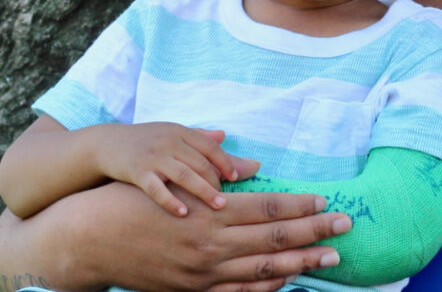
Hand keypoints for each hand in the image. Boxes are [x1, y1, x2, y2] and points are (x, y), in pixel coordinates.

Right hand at [1, 181, 352, 291]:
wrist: (91, 238)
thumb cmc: (137, 200)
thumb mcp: (177, 179)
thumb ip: (220, 174)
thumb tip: (257, 166)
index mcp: (211, 212)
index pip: (268, 208)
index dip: (301, 207)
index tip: (327, 202)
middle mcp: (212, 243)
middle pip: (274, 238)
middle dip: (315, 232)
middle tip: (346, 226)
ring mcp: (203, 272)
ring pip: (264, 268)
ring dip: (301, 262)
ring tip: (331, 256)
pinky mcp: (194, 290)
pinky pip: (238, 291)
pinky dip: (267, 286)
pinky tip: (289, 278)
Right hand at [96, 123, 254, 216]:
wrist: (106, 144)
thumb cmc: (146, 141)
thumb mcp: (172, 133)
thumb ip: (198, 137)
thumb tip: (225, 136)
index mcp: (181, 132)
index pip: (210, 146)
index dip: (226, 162)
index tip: (236, 178)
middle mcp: (169, 142)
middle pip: (201, 163)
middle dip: (217, 182)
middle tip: (229, 201)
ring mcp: (153, 156)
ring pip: (185, 175)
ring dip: (203, 191)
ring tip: (218, 207)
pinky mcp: (137, 171)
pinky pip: (157, 188)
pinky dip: (171, 201)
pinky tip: (183, 213)